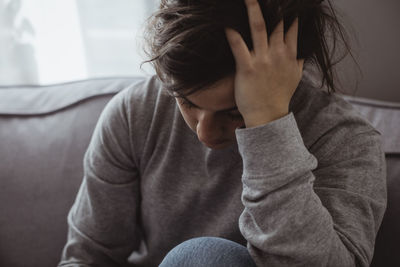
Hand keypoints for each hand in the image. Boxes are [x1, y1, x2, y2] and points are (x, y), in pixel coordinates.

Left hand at [225, 0, 304, 127]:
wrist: (268, 116)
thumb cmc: (279, 96)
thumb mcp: (295, 77)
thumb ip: (299, 60)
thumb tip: (302, 50)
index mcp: (289, 54)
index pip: (292, 26)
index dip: (290, 11)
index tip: (288, 2)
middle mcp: (278, 53)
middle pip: (277, 21)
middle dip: (275, 5)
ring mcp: (262, 60)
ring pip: (258, 27)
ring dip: (253, 9)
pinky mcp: (247, 68)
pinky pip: (238, 46)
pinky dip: (232, 33)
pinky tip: (226, 22)